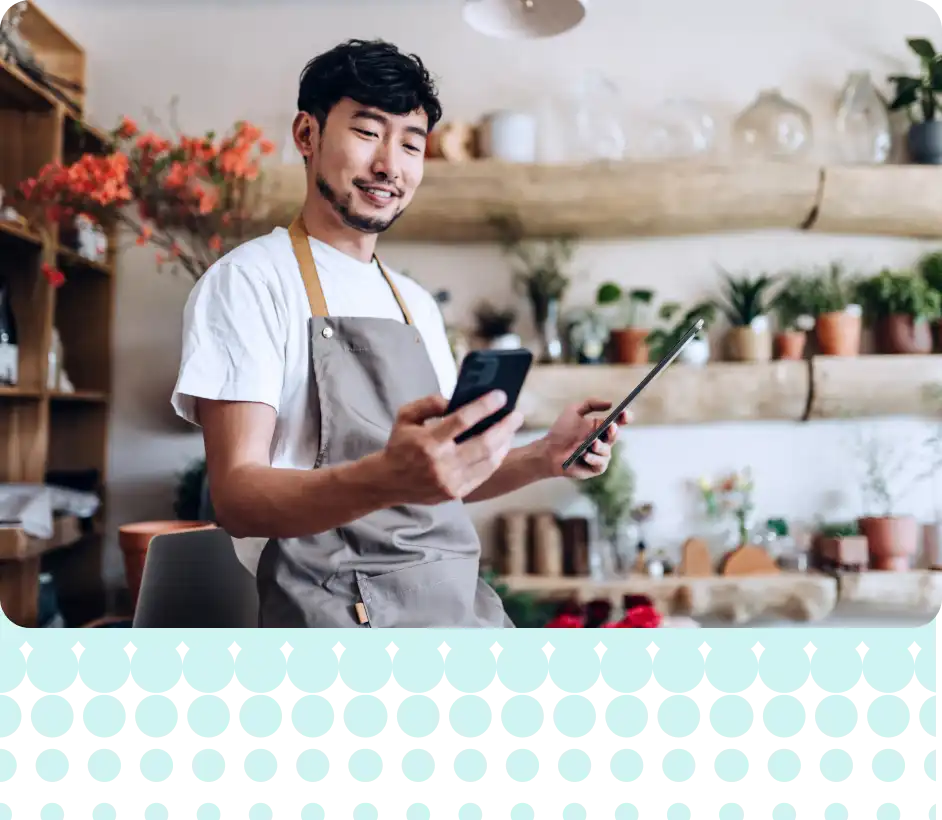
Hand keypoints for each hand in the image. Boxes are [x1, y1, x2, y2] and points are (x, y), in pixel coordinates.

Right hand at [379, 390, 523, 503]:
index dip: (484, 406)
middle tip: (516, 415)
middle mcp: (440, 464)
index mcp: (427, 442)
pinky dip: (496, 459)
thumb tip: (455, 398)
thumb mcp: (405, 416)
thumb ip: (429, 403)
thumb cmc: (400, 444)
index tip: (501, 395)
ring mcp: (450, 482)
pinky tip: (501, 446)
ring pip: (488, 461)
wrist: (388, 481)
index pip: (462, 420)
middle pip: (483, 443)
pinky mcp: (456, 493)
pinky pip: (484, 474)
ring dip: (504, 443)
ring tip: (511, 429)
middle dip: (505, 427)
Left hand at [538, 398, 631, 479]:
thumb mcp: (573, 411)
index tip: (625, 413)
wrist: (549, 450)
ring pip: (607, 450)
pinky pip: (601, 463)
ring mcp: (600, 455)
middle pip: (615, 435)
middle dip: (614, 432)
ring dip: (600, 447)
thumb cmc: (561, 431)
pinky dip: (593, 458)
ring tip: (592, 444)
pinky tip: (585, 455)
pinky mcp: (596, 468)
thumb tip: (611, 404)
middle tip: (611, 427)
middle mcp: (603, 440)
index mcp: (600, 426)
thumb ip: (590, 404)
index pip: (618, 421)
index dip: (624, 417)